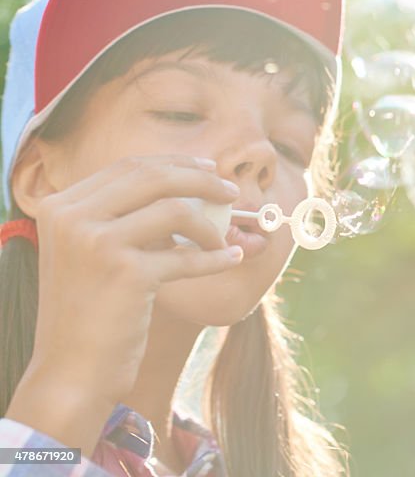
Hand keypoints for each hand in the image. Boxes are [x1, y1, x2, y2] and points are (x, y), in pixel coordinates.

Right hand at [5, 154, 241, 454]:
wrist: (71, 370)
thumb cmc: (90, 310)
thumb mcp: (92, 251)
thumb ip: (124, 216)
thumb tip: (192, 183)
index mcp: (61, 206)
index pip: (129, 166)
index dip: (176, 164)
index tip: (207, 169)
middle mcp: (73, 218)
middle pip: (154, 177)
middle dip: (202, 181)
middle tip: (231, 194)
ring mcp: (97, 243)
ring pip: (176, 209)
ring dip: (211, 225)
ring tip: (224, 240)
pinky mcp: (127, 273)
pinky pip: (188, 256)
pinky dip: (216, 257)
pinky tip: (232, 259)